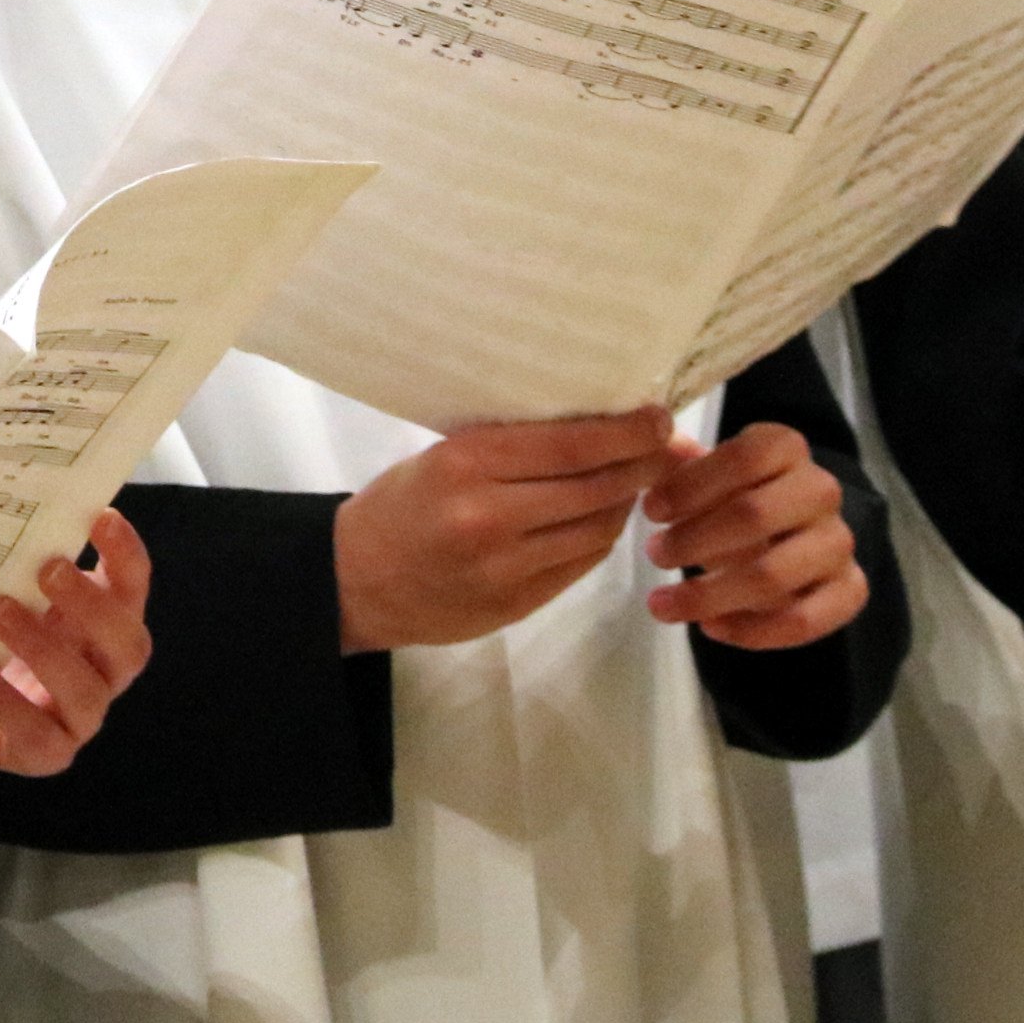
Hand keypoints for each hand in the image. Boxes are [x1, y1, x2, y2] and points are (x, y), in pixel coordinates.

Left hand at [0, 507, 151, 776]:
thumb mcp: (1, 588)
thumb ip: (14, 555)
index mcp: (101, 620)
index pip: (132, 586)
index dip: (126, 554)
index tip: (102, 516)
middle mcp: (101, 668)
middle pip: (128, 644)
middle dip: (93, 606)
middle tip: (48, 567)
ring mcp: (78, 717)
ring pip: (87, 692)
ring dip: (45, 649)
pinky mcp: (45, 753)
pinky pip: (40, 736)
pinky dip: (7, 701)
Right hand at [337, 408, 675, 651]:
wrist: (356, 580)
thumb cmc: (402, 503)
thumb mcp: (445, 455)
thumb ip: (515, 447)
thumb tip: (600, 425)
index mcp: (467, 463)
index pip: (570, 445)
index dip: (626, 432)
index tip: (658, 418)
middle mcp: (490, 516)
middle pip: (595, 487)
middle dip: (641, 465)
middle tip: (666, 447)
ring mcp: (506, 567)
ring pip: (597, 529)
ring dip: (625, 502)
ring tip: (635, 480)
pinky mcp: (517, 604)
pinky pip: (580, 564)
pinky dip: (599, 536)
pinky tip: (601, 517)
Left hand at [640, 421, 868, 649]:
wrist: (789, 533)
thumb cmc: (732, 497)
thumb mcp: (706, 475)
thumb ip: (679, 468)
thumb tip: (658, 454)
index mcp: (787, 447)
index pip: (744, 458)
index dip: (691, 485)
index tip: (650, 511)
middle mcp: (821, 490)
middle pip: (755, 515)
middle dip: (693, 540)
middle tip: (654, 554)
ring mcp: (839, 541)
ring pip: (774, 574)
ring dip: (710, 594)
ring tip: (663, 603)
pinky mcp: (851, 588)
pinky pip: (804, 619)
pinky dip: (752, 630)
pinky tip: (710, 628)